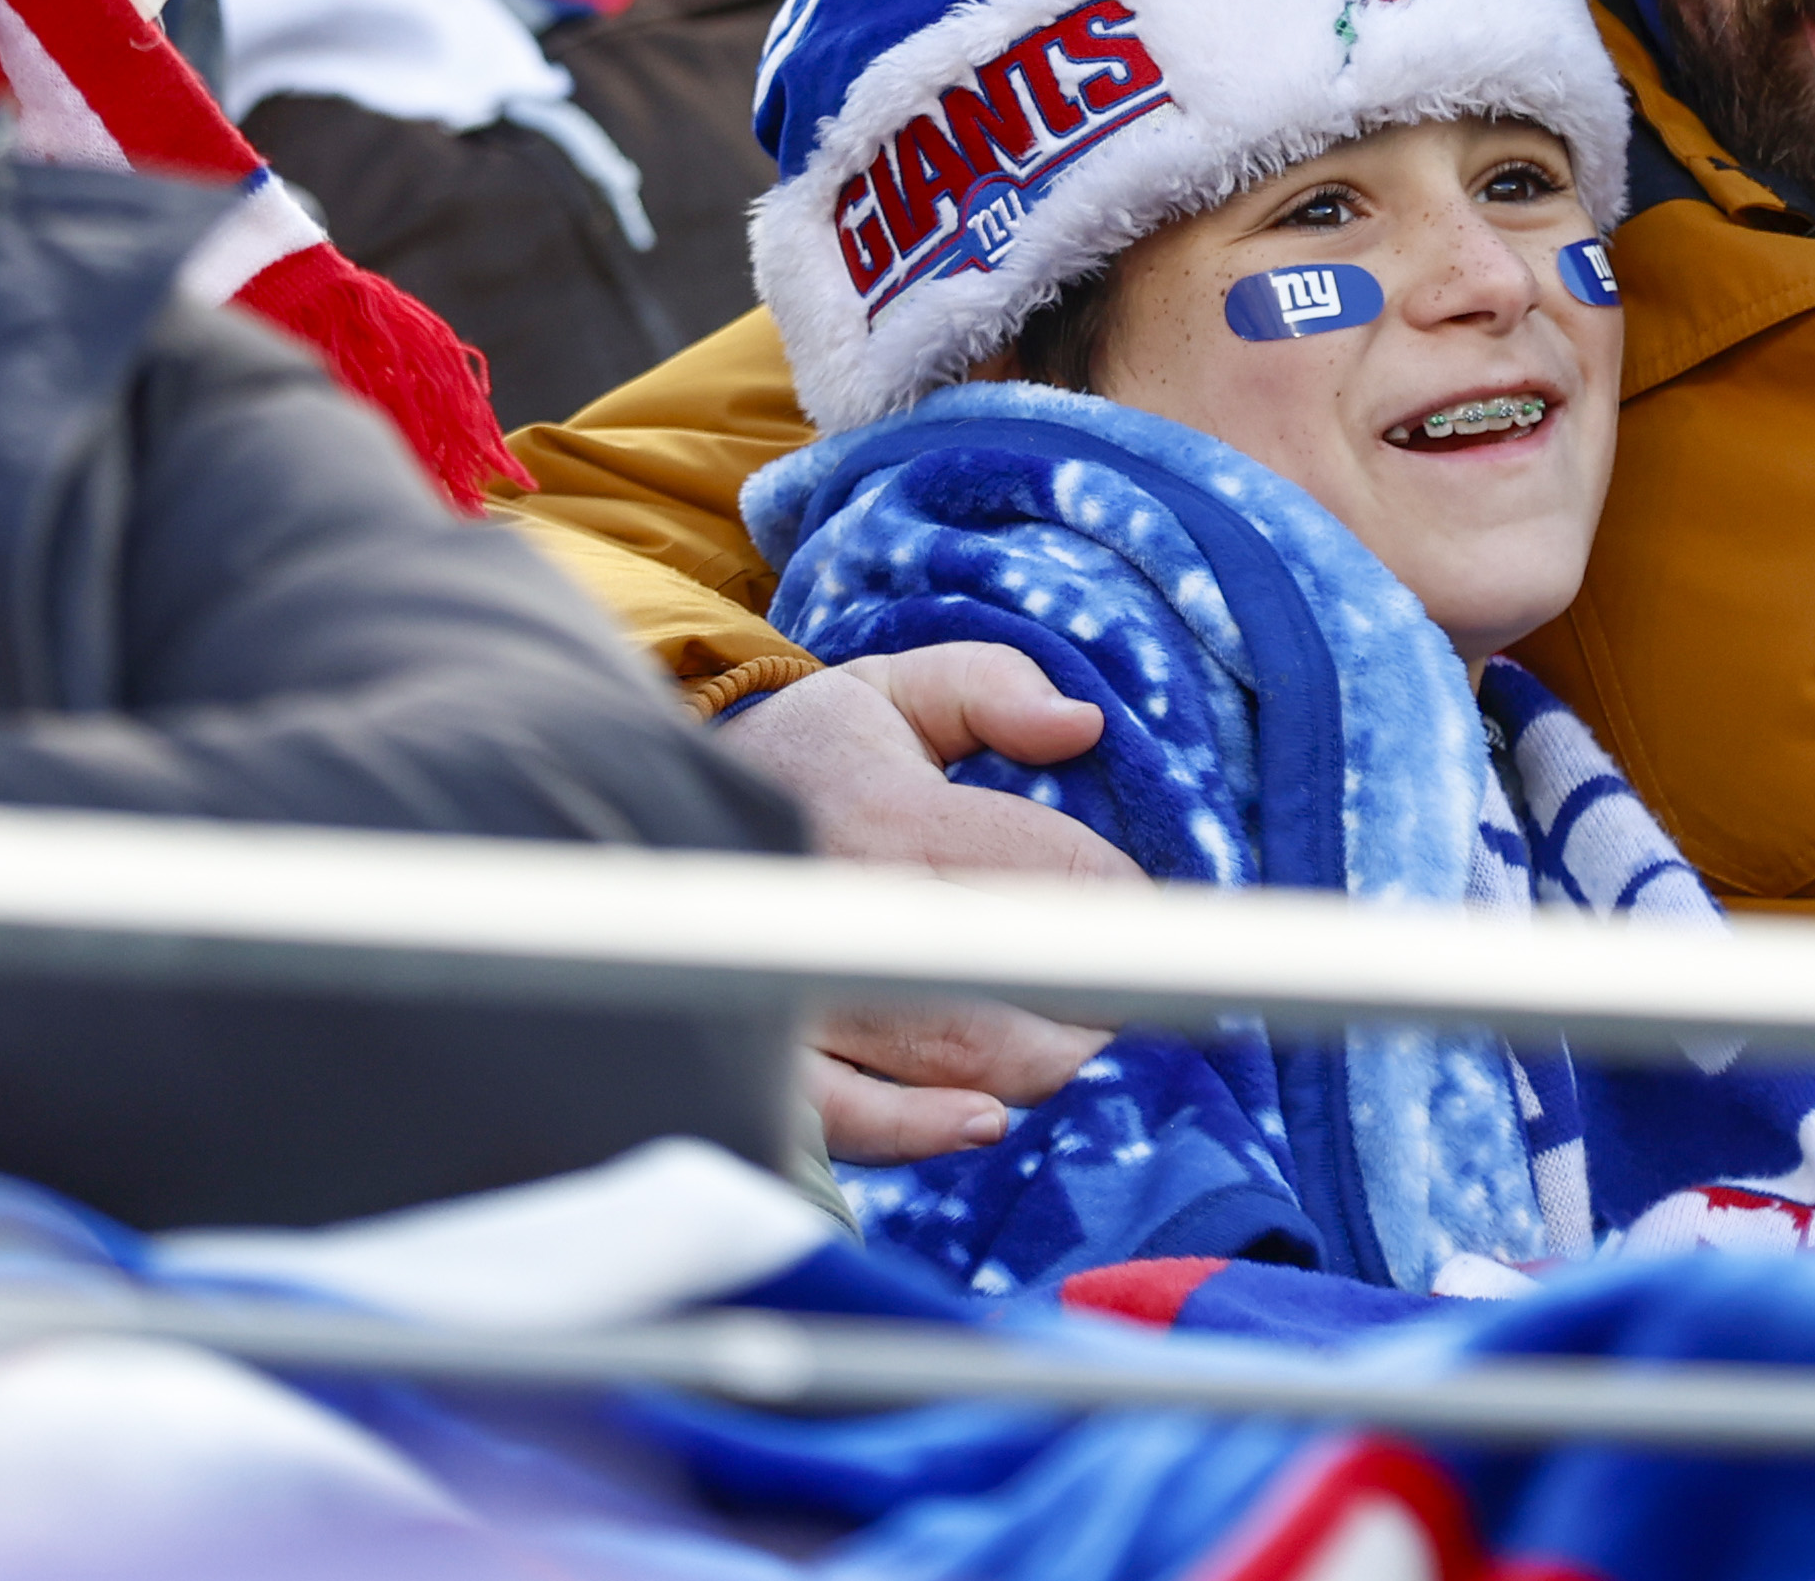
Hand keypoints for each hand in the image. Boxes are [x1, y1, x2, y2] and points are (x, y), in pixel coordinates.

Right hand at [723, 648, 1128, 1165]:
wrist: (646, 819)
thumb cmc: (805, 765)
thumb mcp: (887, 691)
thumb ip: (990, 687)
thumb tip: (1081, 727)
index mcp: (888, 808)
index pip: (1048, 864)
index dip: (1126, 901)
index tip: (1168, 923)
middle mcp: (845, 901)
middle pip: (1013, 967)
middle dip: (1102, 997)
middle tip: (1155, 1009)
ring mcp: (805, 989)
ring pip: (953, 1050)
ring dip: (1046, 1065)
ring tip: (1099, 1061)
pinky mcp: (774, 1059)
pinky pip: (849, 1115)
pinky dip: (920, 1129)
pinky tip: (987, 1122)